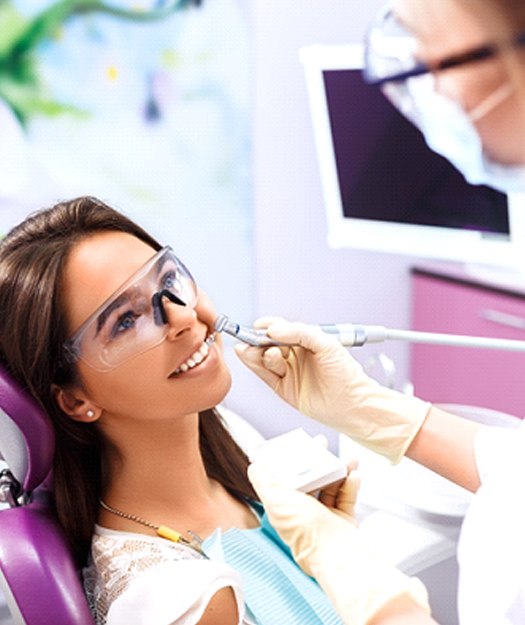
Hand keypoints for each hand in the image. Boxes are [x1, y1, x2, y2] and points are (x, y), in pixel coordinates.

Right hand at [236, 318, 430, 463]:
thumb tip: (274, 329)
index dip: (269, 326)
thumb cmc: (346, 374)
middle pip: (269, 343)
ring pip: (264, 358)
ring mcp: (288, 371)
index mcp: (305, 341)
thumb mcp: (326, 344)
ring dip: (257, 353)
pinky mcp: (282, 388)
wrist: (352, 404)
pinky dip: (254, 365)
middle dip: (259, 340)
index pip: (282, 329)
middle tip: (255, 339)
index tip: (260, 325)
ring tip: (257, 351)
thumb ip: (300, 333)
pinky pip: (264, 374)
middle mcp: (294, 355)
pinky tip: (246, 356)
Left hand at [248, 462, 430, 624]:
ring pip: (332, 486)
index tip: (298, 445)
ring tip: (348, 459)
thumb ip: (263, 482)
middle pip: (311, 480)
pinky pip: (347, 498)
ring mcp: (325, 518)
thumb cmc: (304, 531)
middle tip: (322, 444)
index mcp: (286, 507)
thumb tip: (254, 466)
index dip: (292, 461)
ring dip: (340, 470)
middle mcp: (304, 513)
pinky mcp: (343, 521)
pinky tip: (354, 475)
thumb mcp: (276, 500)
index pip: (287, 479)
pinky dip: (351, 485)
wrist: (335, 553)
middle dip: (317, 461)